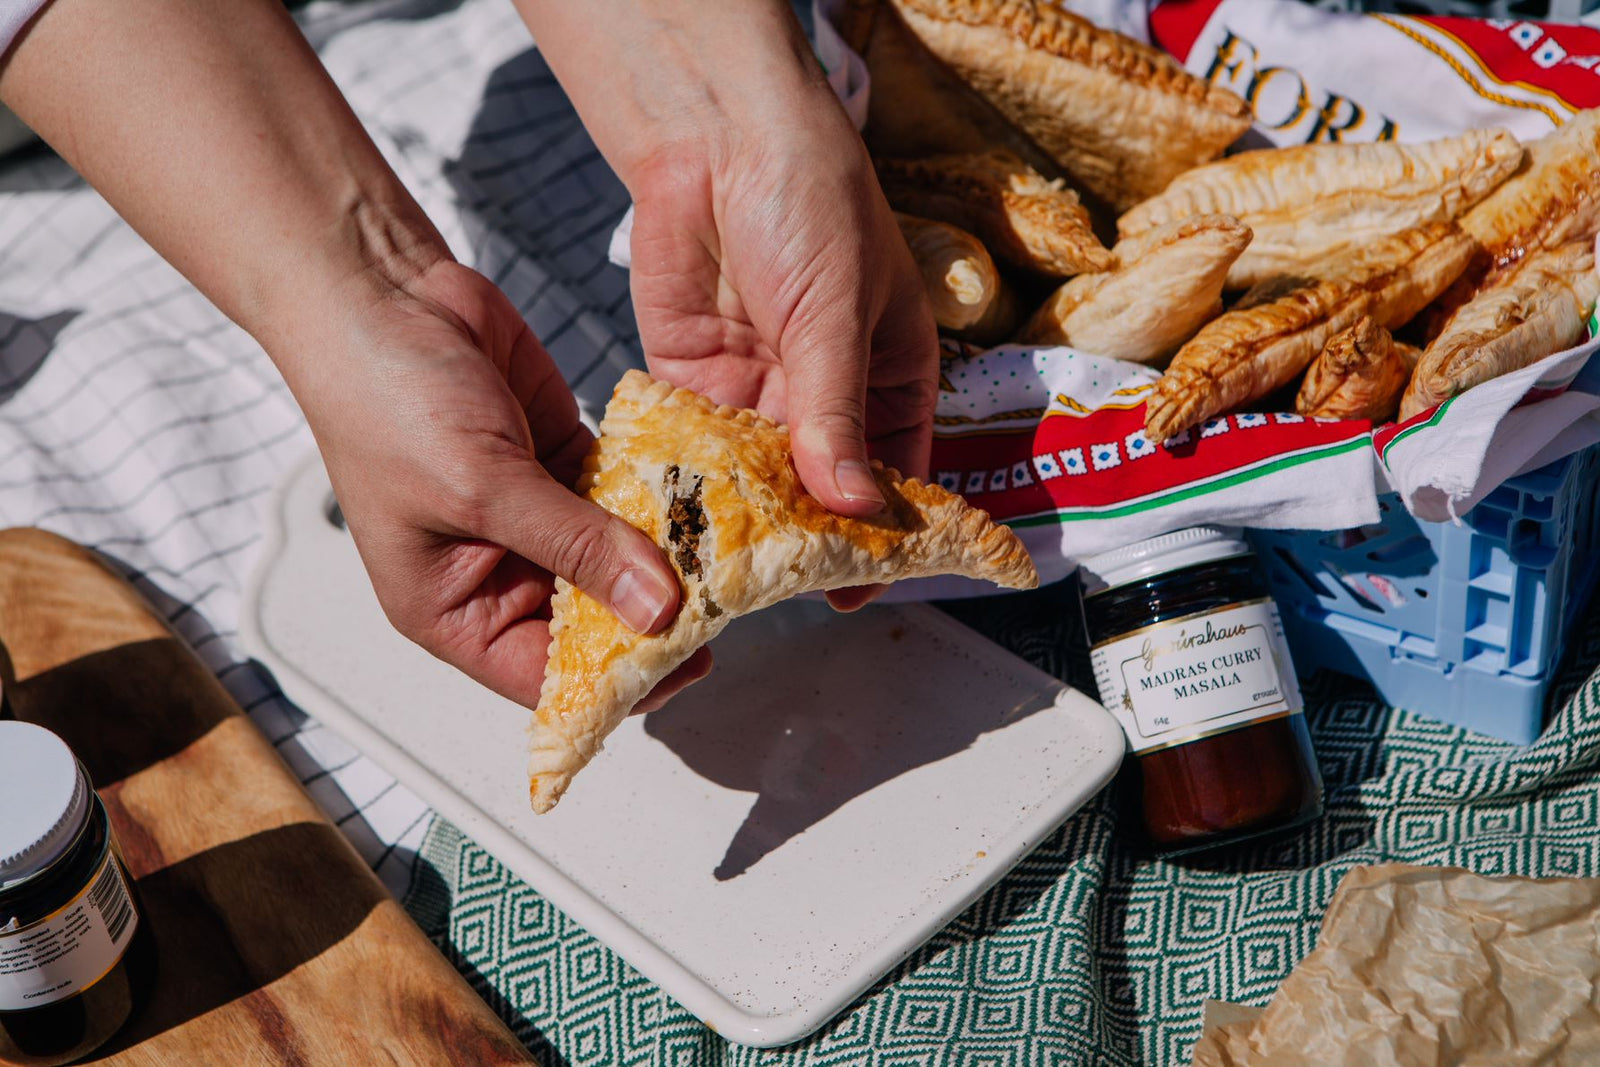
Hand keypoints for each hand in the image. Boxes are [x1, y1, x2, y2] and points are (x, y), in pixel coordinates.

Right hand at [295, 260, 711, 710]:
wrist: (381, 291)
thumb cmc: (387, 398)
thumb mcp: (482, 488)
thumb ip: (576, 548)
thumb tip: (657, 611)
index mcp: (451, 609)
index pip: (545, 676)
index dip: (616, 680)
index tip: (689, 662)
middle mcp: (496, 572)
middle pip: (594, 622)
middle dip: (653, 615)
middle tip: (725, 601)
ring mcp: (536, 517)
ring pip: (618, 559)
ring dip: (667, 556)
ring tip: (730, 554)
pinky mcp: (563, 462)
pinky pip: (626, 497)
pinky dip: (663, 497)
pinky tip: (709, 498)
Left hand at [625, 85, 937, 610]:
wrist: (716, 137)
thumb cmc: (809, 202)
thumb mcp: (836, 314)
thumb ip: (836, 412)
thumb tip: (855, 503)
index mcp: (887, 376)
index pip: (896, 471)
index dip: (885, 533)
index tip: (864, 587)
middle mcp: (824, 394)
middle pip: (824, 488)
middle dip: (808, 538)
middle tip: (787, 595)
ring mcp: (758, 392)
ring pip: (759, 480)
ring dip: (747, 522)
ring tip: (731, 577)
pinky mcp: (693, 382)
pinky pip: (696, 449)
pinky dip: (691, 485)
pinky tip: (682, 526)